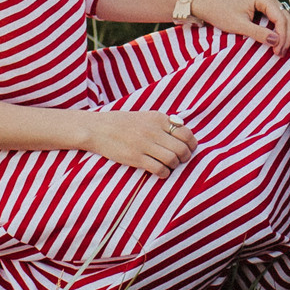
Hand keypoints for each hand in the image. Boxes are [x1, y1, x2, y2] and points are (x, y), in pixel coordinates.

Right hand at [80, 109, 197, 176]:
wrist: (98, 129)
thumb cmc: (123, 123)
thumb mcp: (145, 116)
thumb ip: (163, 123)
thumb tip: (183, 132)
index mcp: (158, 118)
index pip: (186, 133)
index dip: (191, 144)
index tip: (189, 149)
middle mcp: (153, 130)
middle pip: (182, 148)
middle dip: (185, 157)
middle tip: (181, 160)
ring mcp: (144, 144)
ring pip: (172, 159)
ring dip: (174, 166)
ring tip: (169, 166)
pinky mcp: (136, 158)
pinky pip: (159, 169)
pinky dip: (164, 173)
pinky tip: (161, 172)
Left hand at [189, 0, 289, 54]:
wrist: (208, 4)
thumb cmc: (221, 13)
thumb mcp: (238, 25)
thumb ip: (257, 33)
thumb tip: (276, 41)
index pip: (281, 18)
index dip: (283, 36)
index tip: (279, 52)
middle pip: (286, 18)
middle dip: (288, 37)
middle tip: (286, 54)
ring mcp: (268, 1)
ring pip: (287, 17)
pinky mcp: (265, 7)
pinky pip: (281, 17)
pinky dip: (288, 27)